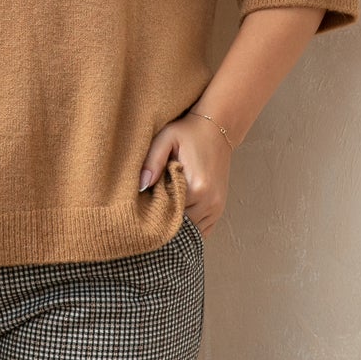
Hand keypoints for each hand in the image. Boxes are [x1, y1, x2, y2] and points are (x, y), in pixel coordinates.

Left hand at [137, 113, 233, 239]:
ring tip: (161, 213)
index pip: (168, 215)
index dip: (152, 214)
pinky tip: (175, 217)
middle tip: (147, 212)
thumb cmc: (189, 133)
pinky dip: (187, 228)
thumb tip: (141, 186)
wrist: (218, 128)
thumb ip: (152, 162)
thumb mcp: (166, 139)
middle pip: (179, 226)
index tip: (141, 208)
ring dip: (175, 226)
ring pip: (190, 231)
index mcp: (197, 187)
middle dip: (162, 222)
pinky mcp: (218, 209)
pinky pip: (201, 230)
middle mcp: (210, 202)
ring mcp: (216, 207)